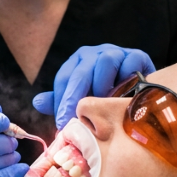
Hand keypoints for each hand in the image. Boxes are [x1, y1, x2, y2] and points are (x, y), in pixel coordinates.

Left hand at [33, 45, 155, 128]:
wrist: (140, 89)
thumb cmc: (106, 95)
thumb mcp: (81, 98)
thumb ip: (60, 101)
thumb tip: (37, 103)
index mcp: (78, 62)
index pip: (64, 78)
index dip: (61, 101)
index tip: (61, 124)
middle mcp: (95, 54)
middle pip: (81, 72)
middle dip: (75, 98)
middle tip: (74, 120)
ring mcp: (116, 52)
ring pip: (105, 62)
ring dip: (103, 85)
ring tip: (103, 106)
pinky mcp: (137, 56)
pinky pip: (131, 63)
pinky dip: (128, 79)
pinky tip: (126, 96)